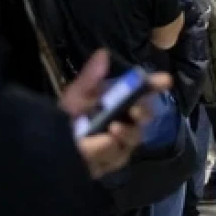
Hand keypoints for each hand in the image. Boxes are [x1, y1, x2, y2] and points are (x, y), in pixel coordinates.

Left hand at [59, 50, 169, 178]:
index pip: (142, 91)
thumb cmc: (64, 120)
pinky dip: (108, 151)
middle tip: (135, 111)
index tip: (165, 80)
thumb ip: (89, 78)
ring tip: (113, 129)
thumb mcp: (74, 97)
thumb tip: (103, 53)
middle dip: (143, 113)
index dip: (154, 85)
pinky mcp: (113, 162)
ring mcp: (121, 143)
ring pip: (133, 138)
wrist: (49, 148)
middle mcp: (124, 120)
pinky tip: (97, 147)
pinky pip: (118, 156)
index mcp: (116, 101)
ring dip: (126, 133)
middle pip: (144, 116)